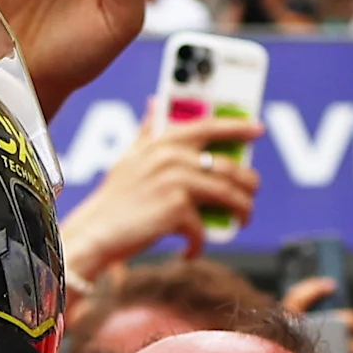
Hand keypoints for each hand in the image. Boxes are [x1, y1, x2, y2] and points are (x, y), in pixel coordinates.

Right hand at [55, 115, 257, 281]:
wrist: (94, 233)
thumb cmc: (113, 200)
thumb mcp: (129, 158)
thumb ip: (147, 131)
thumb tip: (155, 102)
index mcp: (163, 141)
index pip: (209, 126)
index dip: (237, 126)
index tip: (258, 130)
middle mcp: (172, 157)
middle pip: (228, 166)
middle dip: (248, 183)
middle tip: (251, 193)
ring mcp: (176, 182)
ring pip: (227, 195)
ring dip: (241, 210)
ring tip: (242, 220)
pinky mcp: (177, 210)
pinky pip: (204, 227)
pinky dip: (201, 243)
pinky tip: (192, 250)